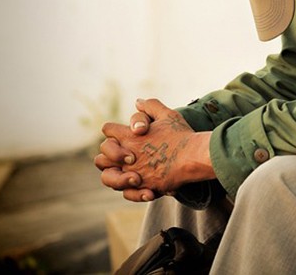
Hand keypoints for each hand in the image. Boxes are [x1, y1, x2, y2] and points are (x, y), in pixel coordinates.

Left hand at [95, 98, 213, 201]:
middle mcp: (127, 156)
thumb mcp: (167, 115)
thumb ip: (151, 106)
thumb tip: (138, 102)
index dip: (113, 130)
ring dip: (115, 175)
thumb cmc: (182, 135)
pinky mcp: (144, 187)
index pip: (108, 130)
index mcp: (129, 136)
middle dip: (110, 154)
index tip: (122, 132)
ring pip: (108, 177)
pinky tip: (142, 183)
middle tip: (124, 154)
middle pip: (101, 156)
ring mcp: (134, 173)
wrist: (194, 157)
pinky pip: (127, 192)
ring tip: (129, 172)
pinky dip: (132, 190)